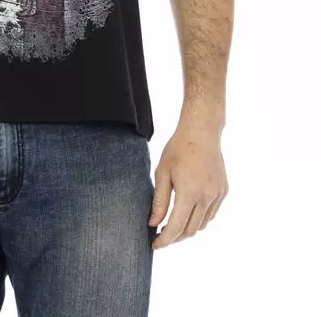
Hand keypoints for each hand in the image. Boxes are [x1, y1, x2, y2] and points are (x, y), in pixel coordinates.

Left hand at [149, 123, 228, 250]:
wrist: (201, 132)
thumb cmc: (178, 149)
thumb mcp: (162, 173)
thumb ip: (159, 201)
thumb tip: (153, 224)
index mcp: (189, 193)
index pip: (176, 227)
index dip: (164, 240)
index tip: (154, 245)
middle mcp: (206, 197)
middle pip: (190, 230)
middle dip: (175, 237)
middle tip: (161, 235)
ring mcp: (218, 195)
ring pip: (202, 224)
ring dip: (188, 229)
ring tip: (174, 224)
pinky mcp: (223, 191)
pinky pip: (211, 214)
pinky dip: (200, 219)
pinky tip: (189, 212)